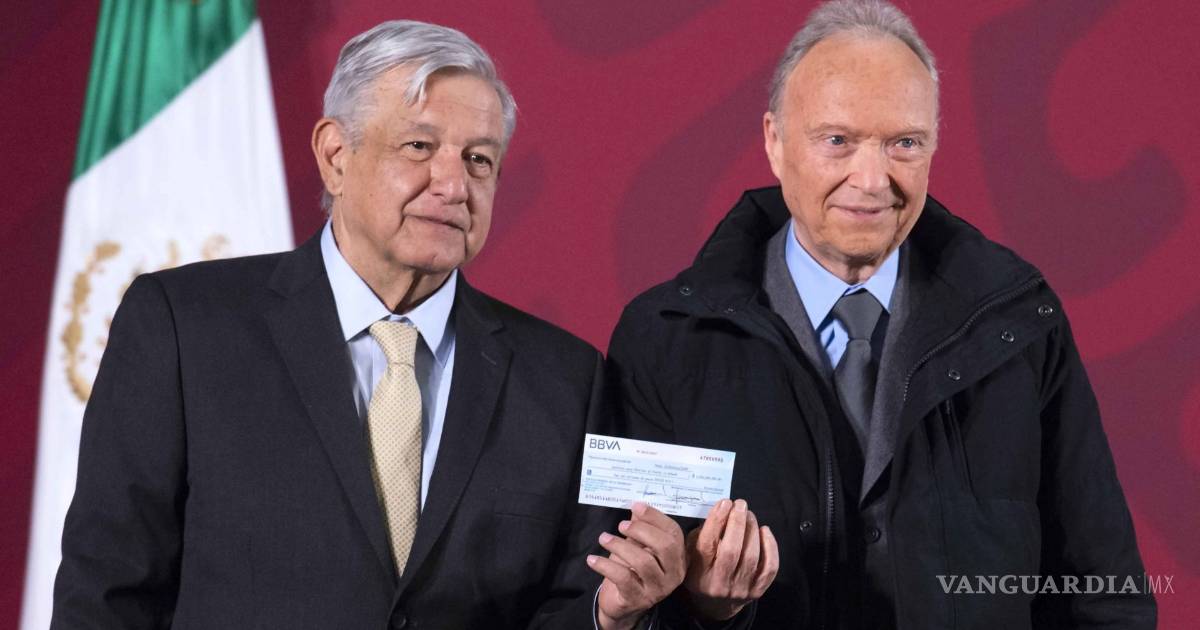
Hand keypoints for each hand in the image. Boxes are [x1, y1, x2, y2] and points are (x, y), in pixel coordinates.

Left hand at [588, 502, 686, 629]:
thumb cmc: (631, 570)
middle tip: (621, 525)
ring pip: (644, 562)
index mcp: (678, 558)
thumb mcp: (637, 547)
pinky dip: (606, 565)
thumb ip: (640, 528)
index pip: (674, 533)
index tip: (636, 506)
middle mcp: (673, 575)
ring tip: (603, 538)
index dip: (656, 518)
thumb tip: (637, 506)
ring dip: (620, 546)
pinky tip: (592, 559)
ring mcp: (657, 589)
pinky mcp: (638, 599)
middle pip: (665, 547)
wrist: (621, 604)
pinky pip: (623, 578)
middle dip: (641, 531)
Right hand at [682, 498, 778, 621]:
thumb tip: (719, 511)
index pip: (707, 545)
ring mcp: (740, 589)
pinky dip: (770, 547)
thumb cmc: (702, 572)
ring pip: (751, 557)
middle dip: (737, 523)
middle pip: (731, 551)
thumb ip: (700, 536)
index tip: (724, 503)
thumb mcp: (691, 556)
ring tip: (750, 515)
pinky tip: (765, 531)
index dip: (716, 521)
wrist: (715, 605)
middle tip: (740, 504)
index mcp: (699, 574)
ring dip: (752, 530)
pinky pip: (769, 568)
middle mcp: (719, 584)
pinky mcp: (757, 591)